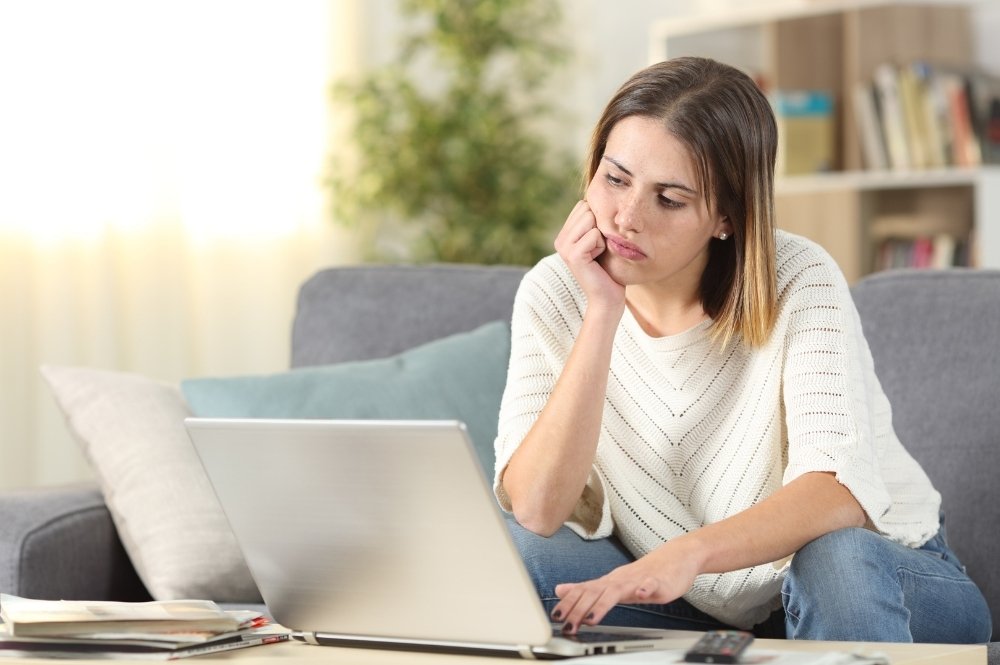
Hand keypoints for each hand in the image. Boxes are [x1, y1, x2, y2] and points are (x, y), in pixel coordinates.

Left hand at [549, 546, 699, 633]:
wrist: (677, 556)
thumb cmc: (646, 572)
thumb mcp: (614, 581)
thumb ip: (588, 588)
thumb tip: (560, 590)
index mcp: (609, 582)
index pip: (584, 591)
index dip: (568, 604)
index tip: (555, 618)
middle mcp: (620, 580)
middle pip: (595, 592)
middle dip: (579, 610)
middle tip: (567, 625)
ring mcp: (639, 580)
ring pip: (618, 590)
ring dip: (602, 604)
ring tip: (591, 619)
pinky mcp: (659, 582)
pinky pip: (651, 585)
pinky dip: (645, 589)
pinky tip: (641, 595)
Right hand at [554, 201, 624, 312]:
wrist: (607, 297)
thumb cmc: (608, 268)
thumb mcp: (599, 240)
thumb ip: (593, 221)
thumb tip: (598, 198)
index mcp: (564, 235)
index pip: (582, 206)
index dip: (597, 221)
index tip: (598, 243)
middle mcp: (560, 240)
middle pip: (586, 210)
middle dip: (600, 227)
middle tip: (599, 250)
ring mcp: (564, 247)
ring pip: (590, 220)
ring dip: (601, 236)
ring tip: (598, 254)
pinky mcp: (572, 255)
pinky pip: (594, 235)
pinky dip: (602, 246)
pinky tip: (597, 260)